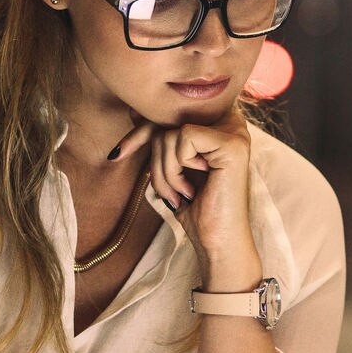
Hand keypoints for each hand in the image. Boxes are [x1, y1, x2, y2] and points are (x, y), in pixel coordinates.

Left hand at [109, 107, 260, 287]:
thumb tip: (133, 110)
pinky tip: (193, 189)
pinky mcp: (232, 144)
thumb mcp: (171, 167)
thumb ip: (160, 138)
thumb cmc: (197, 208)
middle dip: (154, 161)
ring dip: (166, 172)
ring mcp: (234, 132)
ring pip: (171, 133)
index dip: (142, 134)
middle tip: (169, 192)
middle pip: (167, 121)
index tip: (117, 154)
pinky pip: (183, 137)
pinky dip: (177, 168)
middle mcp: (230, 123)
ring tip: (183, 193)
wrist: (216, 242)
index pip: (170, 114)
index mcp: (219, 125)